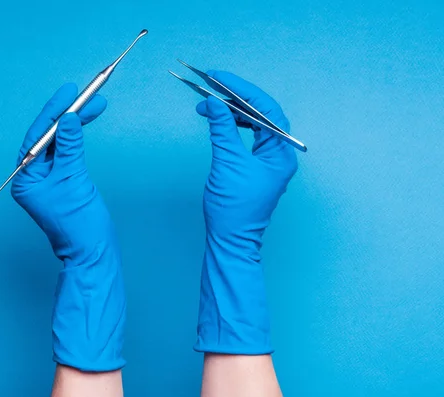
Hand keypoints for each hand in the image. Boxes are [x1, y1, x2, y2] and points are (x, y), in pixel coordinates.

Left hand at [11, 83, 125, 371]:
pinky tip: (87, 124)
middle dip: (68, 115)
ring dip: (76, 124)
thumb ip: (70, 147)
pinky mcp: (63, 182)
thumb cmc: (78, 223)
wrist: (91, 251)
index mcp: (26, 177)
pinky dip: (78, 138)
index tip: (70, 91)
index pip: (38, 136)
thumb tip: (69, 118)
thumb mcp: (73, 180)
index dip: (55, 111)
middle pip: (49, 136)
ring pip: (60, 142)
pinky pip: (68, 153)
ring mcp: (48, 179)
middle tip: (87, 93)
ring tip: (96, 104)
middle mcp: (32, 176)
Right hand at [194, 71, 297, 354]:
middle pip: (262, 114)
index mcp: (280, 153)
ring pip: (254, 124)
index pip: (266, 109)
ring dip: (233, 111)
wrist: (231, 239)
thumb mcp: (227, 164)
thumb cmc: (234, 209)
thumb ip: (222, 130)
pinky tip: (218, 120)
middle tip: (212, 84)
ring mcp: (268, 161)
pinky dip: (232, 126)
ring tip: (209, 103)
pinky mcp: (256, 167)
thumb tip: (215, 103)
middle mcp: (279, 154)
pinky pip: (247, 136)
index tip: (219, 78)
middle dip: (236, 98)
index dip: (242, 90)